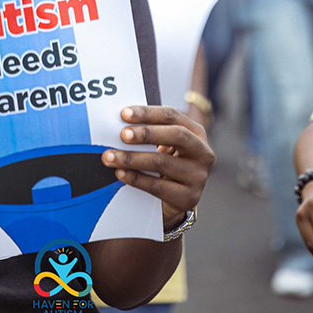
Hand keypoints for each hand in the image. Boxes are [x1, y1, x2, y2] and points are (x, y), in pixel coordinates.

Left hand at [102, 106, 215, 226]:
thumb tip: (119, 122)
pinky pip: (157, 186)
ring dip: (131, 158)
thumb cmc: (165, 163)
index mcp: (196, 132)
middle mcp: (203, 153)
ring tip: (110, 157)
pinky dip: (135, 178)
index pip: (172, 116)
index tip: (124, 113)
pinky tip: (120, 173)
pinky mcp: (188, 197)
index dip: (147, 113)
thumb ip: (149, 132)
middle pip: (176, 135)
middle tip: (122, 135)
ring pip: (162, 162)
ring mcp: (198, 176)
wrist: (174, 198)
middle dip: (146, 133)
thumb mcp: (163, 145)